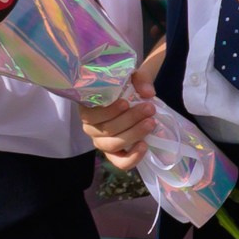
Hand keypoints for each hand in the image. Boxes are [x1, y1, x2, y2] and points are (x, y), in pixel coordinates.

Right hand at [80, 51, 164, 170]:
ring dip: (133, 134)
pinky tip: (144, 145)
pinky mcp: (115, 153)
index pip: (90, 115)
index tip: (127, 102)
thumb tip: (148, 93)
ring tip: (150, 123)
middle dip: (130, 119)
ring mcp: (102, 142)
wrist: (134, 97)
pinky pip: (120, 162)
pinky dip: (132, 158)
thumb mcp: (132, 76)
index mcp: (88, 108)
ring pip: (112, 145)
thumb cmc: (127, 85)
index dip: (108, 111)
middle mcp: (91, 127)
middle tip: (149, 108)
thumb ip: (140, 79)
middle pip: (106, 130)